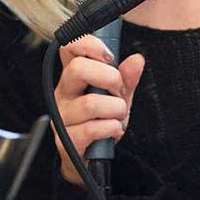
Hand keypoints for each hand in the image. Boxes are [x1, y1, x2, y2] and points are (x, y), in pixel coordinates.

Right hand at [52, 36, 145, 186]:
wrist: (93, 156)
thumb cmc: (102, 119)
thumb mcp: (120, 95)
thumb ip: (128, 78)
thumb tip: (136, 60)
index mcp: (74, 75)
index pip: (69, 47)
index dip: (88, 43)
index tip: (110, 56)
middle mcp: (63, 92)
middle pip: (77, 69)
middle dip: (110, 78)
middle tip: (119, 91)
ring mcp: (62, 116)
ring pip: (91, 103)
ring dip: (115, 109)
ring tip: (118, 115)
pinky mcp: (66, 139)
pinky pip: (93, 129)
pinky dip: (111, 129)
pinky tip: (113, 131)